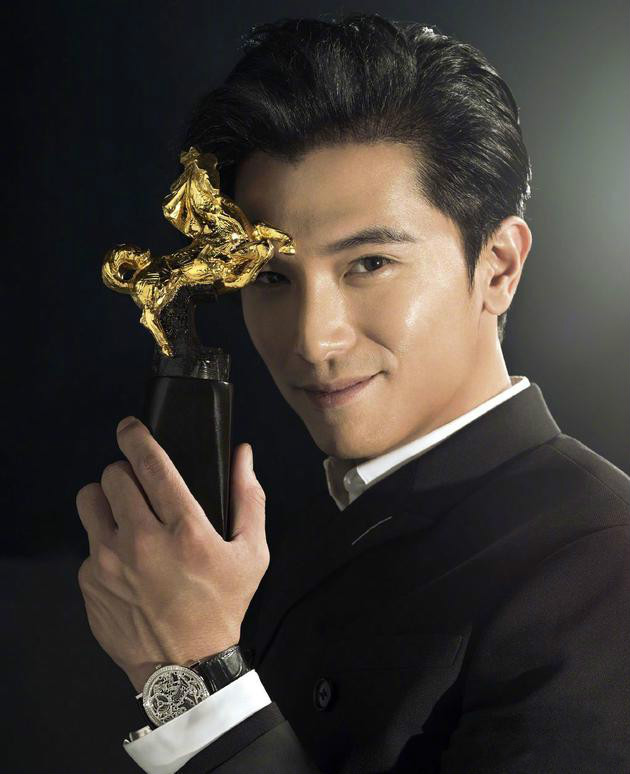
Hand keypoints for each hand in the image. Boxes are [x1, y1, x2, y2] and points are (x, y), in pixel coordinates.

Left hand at [75, 416, 269, 693]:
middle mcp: (141, 542)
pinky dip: (105, 544)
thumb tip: (242, 454)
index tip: (130, 426)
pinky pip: (88, 544)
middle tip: (138, 487)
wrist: (186, 666)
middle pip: (112, 476)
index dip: (136, 437)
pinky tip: (127, 563)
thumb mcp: (252, 553)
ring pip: (89, 502)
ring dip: (106, 501)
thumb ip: (249, 497)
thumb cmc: (223, 605)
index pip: (151, 465)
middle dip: (124, 473)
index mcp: (184, 530)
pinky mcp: (90, 582)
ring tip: (124, 516)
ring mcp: (109, 563)